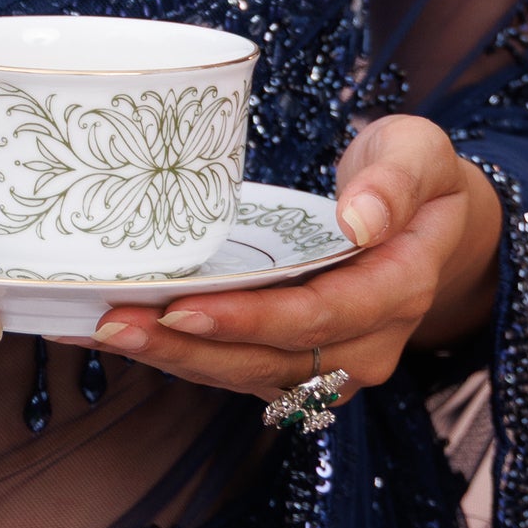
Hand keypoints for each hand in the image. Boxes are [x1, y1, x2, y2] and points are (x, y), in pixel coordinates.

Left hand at [89, 115, 499, 404]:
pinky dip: (178, 356)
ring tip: (97, 328)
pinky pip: (235, 369)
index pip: (320, 316)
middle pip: (268, 359)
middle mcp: (367, 345)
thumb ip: (394, 181)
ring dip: (170, 359)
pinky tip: (118, 331)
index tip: (183, 306)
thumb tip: (359, 222)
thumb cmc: (416, 176)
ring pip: (244, 375)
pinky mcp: (295, 364)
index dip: (249, 318)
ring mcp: (330, 364)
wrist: (429, 223)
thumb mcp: (418, 153)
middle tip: (111, 322)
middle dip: (186, 347)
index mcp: (400, 290)